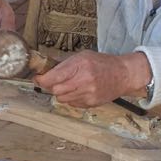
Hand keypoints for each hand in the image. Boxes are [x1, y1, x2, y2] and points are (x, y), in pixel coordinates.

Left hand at [35, 51, 149, 107]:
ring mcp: (88, 94)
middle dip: (51, 86)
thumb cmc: (103, 63)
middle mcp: (84, 81)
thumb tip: (45, 70)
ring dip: (61, 93)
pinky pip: (72, 104)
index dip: (41, 79)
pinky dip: (71, 98)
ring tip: (70, 85)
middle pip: (55, 90)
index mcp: (80, 66)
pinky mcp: (91, 103)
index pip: (53, 77)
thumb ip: (64, 64)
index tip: (37, 78)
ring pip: (62, 99)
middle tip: (55, 81)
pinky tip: (79, 91)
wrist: (123, 75)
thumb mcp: (82, 56)